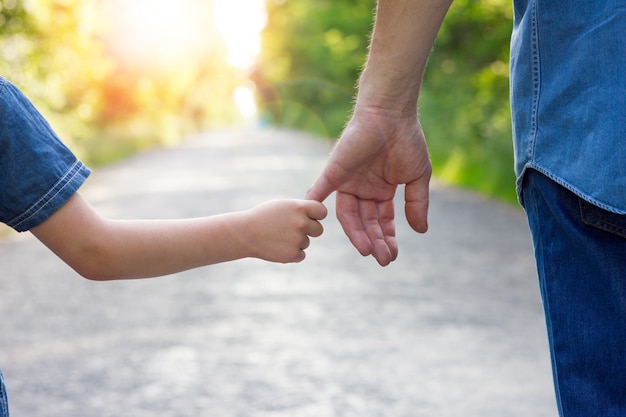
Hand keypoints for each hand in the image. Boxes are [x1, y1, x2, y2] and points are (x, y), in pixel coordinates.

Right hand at [242, 199, 326, 262]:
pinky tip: (278, 246)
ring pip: (306, 242)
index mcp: (299, 208)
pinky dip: (292, 253)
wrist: (245, 233)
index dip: (316, 215)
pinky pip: (301, 255)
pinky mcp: (292, 254)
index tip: (309, 217)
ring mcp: (297, 240)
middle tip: (292, 229)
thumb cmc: (263, 216)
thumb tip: (319, 214)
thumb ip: (301, 209)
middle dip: (309, 230)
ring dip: (296, 242)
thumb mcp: (282, 205)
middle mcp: (301, 223)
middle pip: (318, 230)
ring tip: (278, 237)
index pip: (322, 212)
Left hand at [305, 106, 430, 265]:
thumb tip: (421, 231)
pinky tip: (317, 221)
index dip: (386, 239)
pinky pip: (320, 190)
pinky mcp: (334, 171)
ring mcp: (347, 182)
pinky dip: (315, 204)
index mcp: (381, 191)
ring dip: (356, 234)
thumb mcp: (417, 177)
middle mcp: (363, 190)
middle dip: (374, 241)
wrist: (392, 114)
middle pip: (365, 222)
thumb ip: (417, 204)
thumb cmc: (407, 140)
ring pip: (348, 215)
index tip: (392, 255)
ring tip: (366, 250)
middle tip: (383, 259)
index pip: (381, 222)